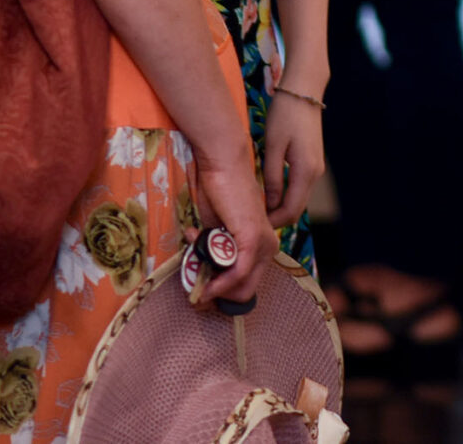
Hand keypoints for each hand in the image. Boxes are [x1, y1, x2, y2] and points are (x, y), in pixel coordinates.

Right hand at [192, 141, 274, 306]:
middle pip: (246, 290)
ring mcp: (263, 242)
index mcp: (262, 245)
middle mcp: (268, 246)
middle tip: (196, 296)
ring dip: (216, 290)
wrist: (222, 165)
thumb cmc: (217, 193)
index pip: (247, 283)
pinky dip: (221, 283)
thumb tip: (201, 275)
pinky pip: (239, 272)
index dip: (223, 294)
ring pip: (243, 285)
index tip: (201, 294)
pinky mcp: (253, 238)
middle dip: (220, 298)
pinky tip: (206, 286)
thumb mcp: (214, 231)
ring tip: (195, 282)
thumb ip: (213, 253)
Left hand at [261, 90, 325, 228]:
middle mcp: (315, 174)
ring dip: (279, 207)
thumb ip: (272, 177)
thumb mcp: (273, 146)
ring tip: (256, 208)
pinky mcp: (312, 161)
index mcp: (305, 172)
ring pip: (297, 199)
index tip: (251, 226)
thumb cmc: (285, 115)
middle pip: (295, 209)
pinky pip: (298, 187)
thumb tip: (269, 205)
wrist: (304, 91)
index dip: (271, 223)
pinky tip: (268, 191)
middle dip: (275, 218)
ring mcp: (315, 168)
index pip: (290, 211)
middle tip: (250, 220)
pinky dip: (285, 195)